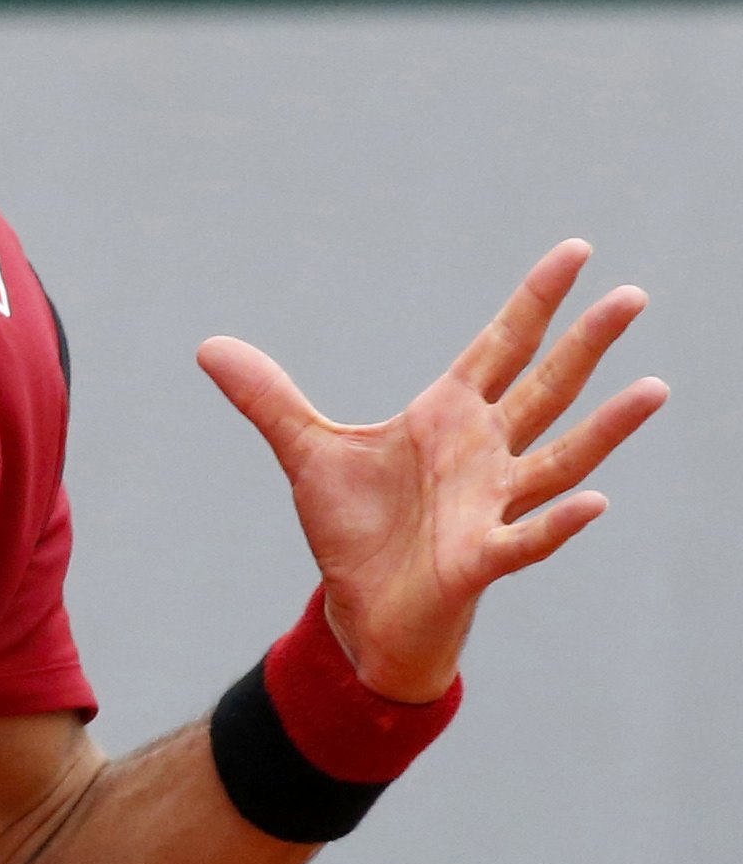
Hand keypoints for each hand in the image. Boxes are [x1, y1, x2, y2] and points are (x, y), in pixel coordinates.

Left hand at [198, 241, 665, 703]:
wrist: (361, 611)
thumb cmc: (357, 530)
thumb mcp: (305, 451)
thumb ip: (268, 397)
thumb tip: (210, 346)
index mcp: (448, 418)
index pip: (501, 346)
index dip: (534, 300)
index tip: (575, 251)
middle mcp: (484, 454)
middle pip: (545, 387)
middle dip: (586, 343)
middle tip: (634, 294)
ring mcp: (490, 505)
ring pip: (561, 458)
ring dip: (606, 427)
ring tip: (653, 388)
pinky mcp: (480, 558)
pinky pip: (527, 536)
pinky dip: (559, 521)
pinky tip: (596, 502)